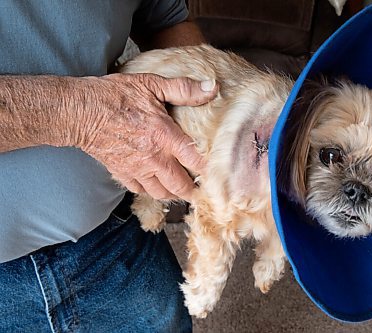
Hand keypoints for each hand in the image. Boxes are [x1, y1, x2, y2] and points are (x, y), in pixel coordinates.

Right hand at [75, 73, 216, 200]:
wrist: (79, 111)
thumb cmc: (114, 96)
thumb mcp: (151, 84)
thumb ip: (184, 89)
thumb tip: (212, 88)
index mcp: (165, 137)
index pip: (196, 162)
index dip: (210, 170)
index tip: (218, 173)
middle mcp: (153, 158)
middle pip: (181, 186)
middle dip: (194, 190)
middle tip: (202, 187)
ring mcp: (137, 169)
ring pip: (162, 194)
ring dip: (174, 194)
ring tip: (181, 189)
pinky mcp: (121, 174)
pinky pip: (141, 191)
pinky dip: (151, 191)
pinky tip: (157, 185)